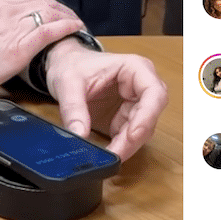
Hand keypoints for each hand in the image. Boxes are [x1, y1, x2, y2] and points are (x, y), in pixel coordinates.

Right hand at [0, 0, 83, 105]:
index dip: (44, 3)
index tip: (52, 9)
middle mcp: (5, 9)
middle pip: (42, 1)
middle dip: (59, 8)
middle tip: (70, 16)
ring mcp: (14, 26)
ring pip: (50, 13)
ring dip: (67, 17)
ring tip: (77, 23)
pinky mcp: (21, 45)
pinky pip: (52, 30)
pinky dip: (67, 27)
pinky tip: (76, 29)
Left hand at [44, 38, 167, 159]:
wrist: (66, 66)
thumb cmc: (73, 64)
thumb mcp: (67, 83)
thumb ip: (73, 108)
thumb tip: (79, 135)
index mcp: (135, 68)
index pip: (154, 92)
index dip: (147, 116)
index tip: (132, 135)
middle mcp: (141, 85)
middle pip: (149, 116)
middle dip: (133, 138)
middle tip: (115, 154)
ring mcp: (136, 103)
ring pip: (142, 131)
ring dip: (126, 145)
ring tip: (107, 155)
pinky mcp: (127, 118)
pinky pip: (129, 137)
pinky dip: (120, 147)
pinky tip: (106, 152)